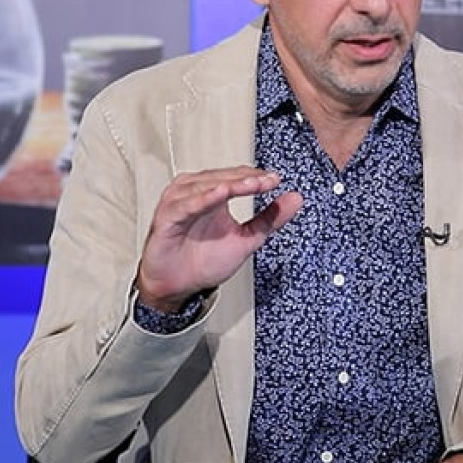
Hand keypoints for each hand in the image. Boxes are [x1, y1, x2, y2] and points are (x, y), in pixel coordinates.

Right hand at [136, 166, 302, 310]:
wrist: (178, 286)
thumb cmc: (203, 261)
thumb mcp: (246, 239)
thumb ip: (269, 219)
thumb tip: (296, 199)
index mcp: (213, 194)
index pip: (237, 177)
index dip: (256, 177)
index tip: (276, 180)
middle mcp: (195, 193)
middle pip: (222, 177)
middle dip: (246, 179)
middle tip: (266, 180)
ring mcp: (179, 204)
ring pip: (205, 186)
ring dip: (228, 184)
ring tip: (249, 184)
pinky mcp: (166, 219)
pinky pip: (185, 206)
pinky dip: (202, 199)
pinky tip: (218, 195)